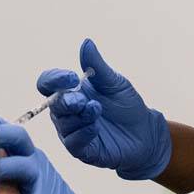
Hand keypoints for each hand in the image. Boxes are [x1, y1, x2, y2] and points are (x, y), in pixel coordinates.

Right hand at [38, 39, 171, 180]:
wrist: (145, 132)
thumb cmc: (126, 105)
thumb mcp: (114, 83)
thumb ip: (97, 66)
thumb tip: (86, 43)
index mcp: (71, 91)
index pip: (48, 83)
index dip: (54, 79)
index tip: (71, 77)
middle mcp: (67, 111)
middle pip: (53, 104)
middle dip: (66, 101)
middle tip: (82, 100)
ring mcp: (72, 131)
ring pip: (63, 124)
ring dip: (79, 116)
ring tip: (96, 110)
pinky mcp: (82, 149)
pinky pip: (73, 143)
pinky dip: (83, 133)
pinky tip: (95, 127)